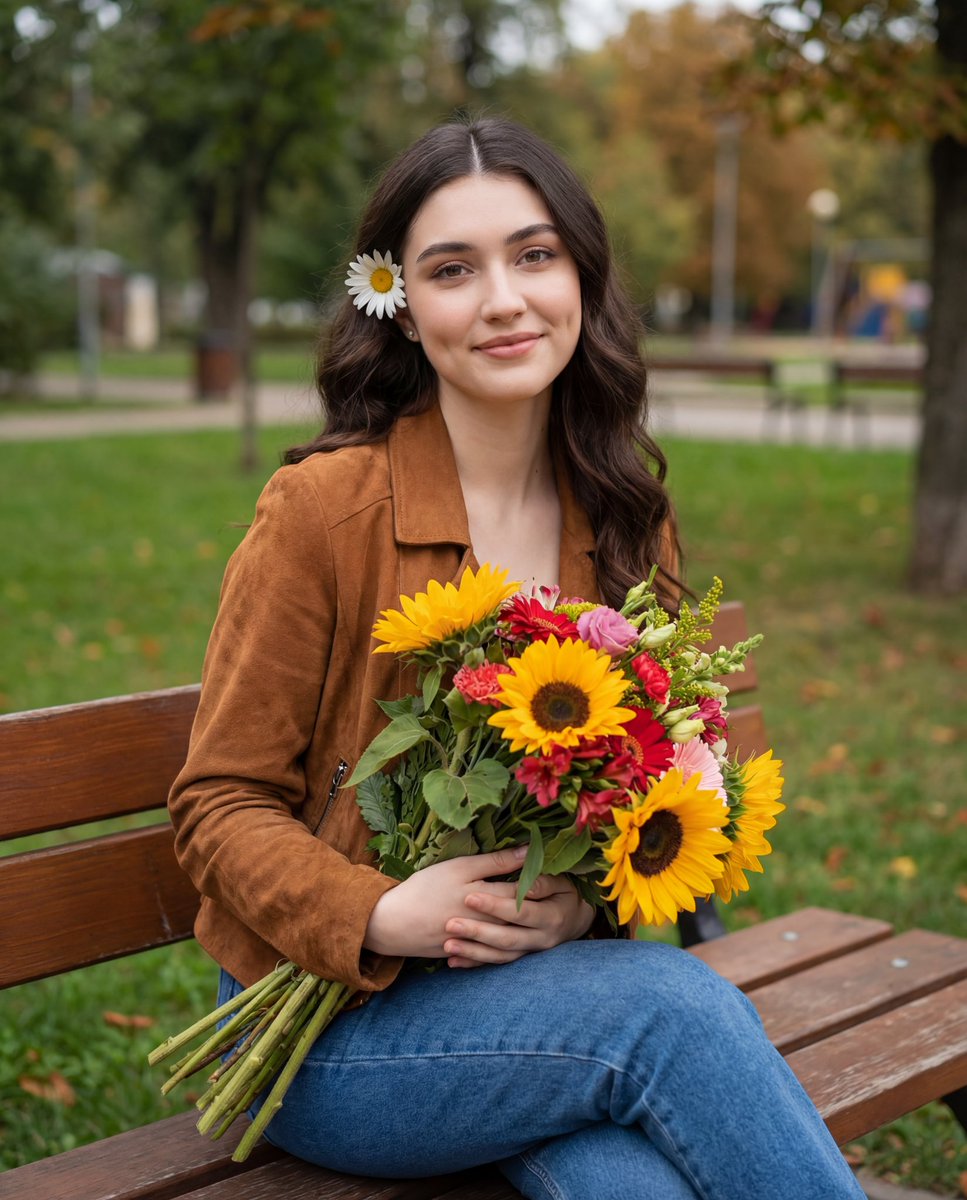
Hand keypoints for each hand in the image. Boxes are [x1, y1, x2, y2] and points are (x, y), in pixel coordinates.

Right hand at [363, 845, 592, 966]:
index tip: (561, 874)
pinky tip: (522, 942)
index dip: (543, 883)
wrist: (392, 922)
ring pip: (513, 939)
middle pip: (522, 917)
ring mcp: (478, 943)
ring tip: (547, 916)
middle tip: (563, 894)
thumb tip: (527, 851)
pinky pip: (494, 957)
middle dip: (543, 907)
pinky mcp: (469, 954)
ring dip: (532, 929)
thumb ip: (495, 861)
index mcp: (484, 897)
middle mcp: (485, 924)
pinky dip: (510, 949)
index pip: (523, 892)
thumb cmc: (425, 887)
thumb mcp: (459, 867)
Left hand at [444, 870, 594, 967]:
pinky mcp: (519, 957)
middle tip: (451, 924)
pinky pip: (496, 964)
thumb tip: (527, 884)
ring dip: (473, 952)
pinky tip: (453, 962)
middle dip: (478, 932)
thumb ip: (542, 881)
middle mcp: (542, 939)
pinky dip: (475, 963)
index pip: (520, 912)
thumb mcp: (560, 881)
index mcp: (552, 917)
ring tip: (448, 946)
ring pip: (500, 956)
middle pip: (507, 938)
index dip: (496, 906)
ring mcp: (530, 951)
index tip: (470, 897)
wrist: (575, 918)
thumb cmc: (564, 891)